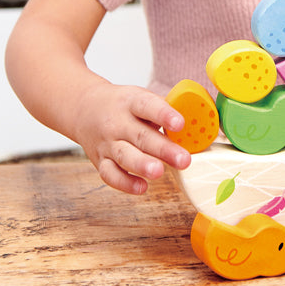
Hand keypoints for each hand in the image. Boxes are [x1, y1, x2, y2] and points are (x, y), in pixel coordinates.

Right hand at [73, 80, 191, 194]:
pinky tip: (142, 188)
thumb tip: (201, 119)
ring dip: (142, 165)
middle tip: (184, 160)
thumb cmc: (122, 105)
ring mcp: (107, 143)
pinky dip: (125, 183)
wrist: (83, 108)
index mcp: (130, 102)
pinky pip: (110, 174)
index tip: (181, 123)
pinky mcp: (100, 161)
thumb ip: (165, 109)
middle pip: (140, 136)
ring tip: (159, 172)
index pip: (147, 106)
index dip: (164, 114)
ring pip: (124, 155)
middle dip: (163, 149)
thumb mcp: (140, 97)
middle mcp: (117, 122)